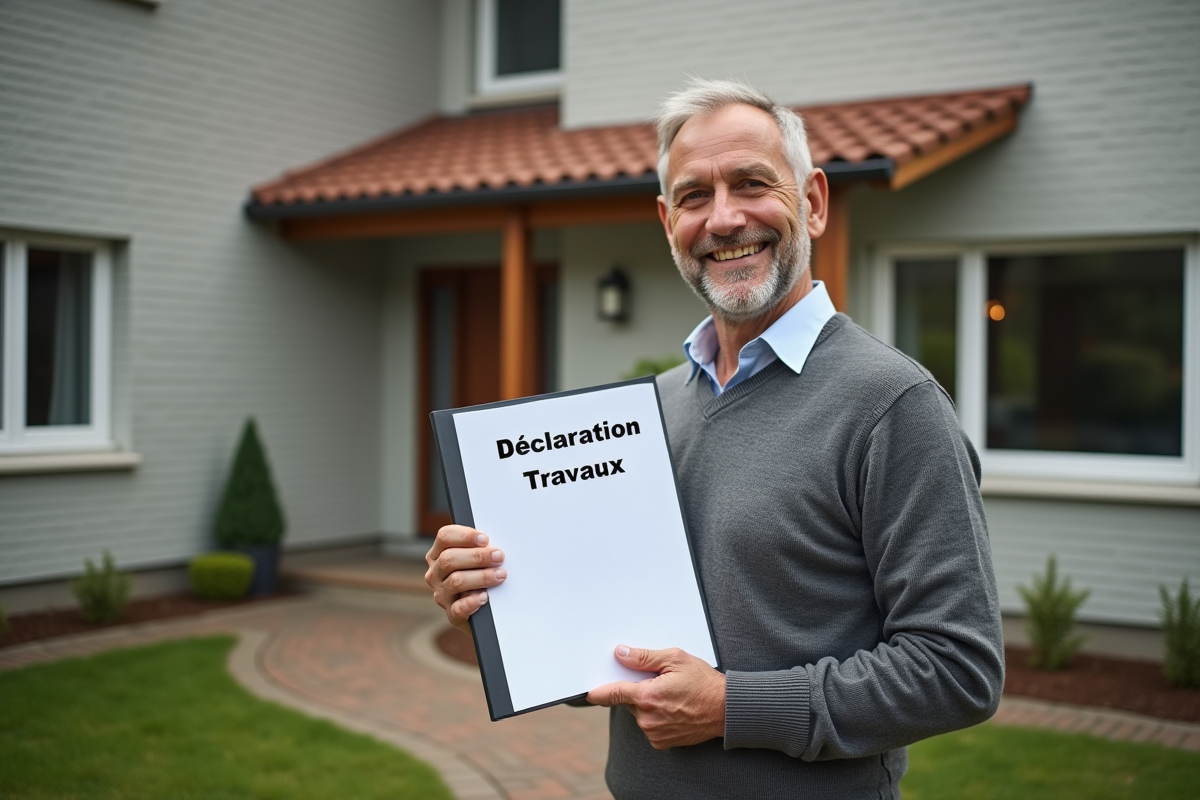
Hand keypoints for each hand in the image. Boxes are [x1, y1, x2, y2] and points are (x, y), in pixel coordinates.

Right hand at [424, 524, 505, 634]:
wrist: (486, 611)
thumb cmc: (482, 576)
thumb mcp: (477, 559)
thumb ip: (480, 548)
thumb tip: (493, 542)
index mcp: (438, 554)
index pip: (444, 537)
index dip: (465, 536)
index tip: (485, 539)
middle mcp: (436, 573)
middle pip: (449, 558)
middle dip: (477, 556)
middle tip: (499, 556)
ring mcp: (442, 594)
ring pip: (456, 581)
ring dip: (481, 576)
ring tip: (500, 575)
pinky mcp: (452, 615)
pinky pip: (459, 608)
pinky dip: (473, 602)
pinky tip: (485, 597)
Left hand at [587, 646, 724, 748]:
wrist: (726, 709)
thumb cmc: (703, 682)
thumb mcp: (675, 659)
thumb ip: (643, 657)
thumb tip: (620, 653)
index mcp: (648, 697)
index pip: (612, 693)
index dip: (598, 692)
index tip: (589, 692)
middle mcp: (648, 719)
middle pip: (628, 701)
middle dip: (637, 690)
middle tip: (657, 681)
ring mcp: (654, 733)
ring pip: (639, 714)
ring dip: (647, 704)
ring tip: (671, 696)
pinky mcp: (662, 743)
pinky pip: (649, 726)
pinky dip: (656, 717)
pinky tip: (673, 709)